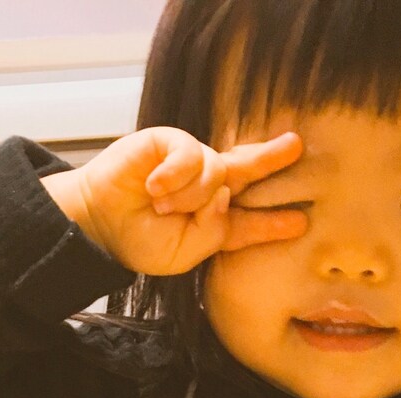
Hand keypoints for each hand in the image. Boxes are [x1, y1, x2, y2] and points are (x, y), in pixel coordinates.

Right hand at [68, 125, 308, 274]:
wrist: (101, 225)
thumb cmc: (141, 241)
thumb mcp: (185, 253)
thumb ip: (213, 231)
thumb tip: (226, 193)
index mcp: (213, 221)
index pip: (248, 221)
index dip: (273, 223)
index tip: (300, 223)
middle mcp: (206, 188)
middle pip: (246, 170)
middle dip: (271, 159)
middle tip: (296, 146)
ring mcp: (190, 163)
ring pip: (215, 173)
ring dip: (189, 196)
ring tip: (160, 207)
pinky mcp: (170, 143)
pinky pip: (190, 156)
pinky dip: (174, 177)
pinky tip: (153, 189)